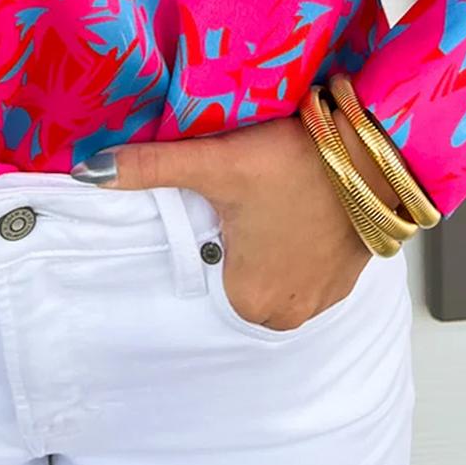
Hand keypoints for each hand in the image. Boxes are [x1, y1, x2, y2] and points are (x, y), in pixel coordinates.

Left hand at [92, 112, 374, 330]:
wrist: (378, 151)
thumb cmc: (298, 162)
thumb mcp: (216, 162)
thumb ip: (151, 167)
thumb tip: (87, 170)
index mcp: (249, 301)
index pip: (205, 273)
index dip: (209, 233)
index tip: (220, 204)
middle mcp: (289, 312)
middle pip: (239, 274)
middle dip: (240, 240)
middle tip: (247, 196)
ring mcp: (325, 297)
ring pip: (277, 270)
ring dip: (273, 241)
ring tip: (275, 197)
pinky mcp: (353, 275)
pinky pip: (311, 264)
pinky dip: (303, 239)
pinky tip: (302, 203)